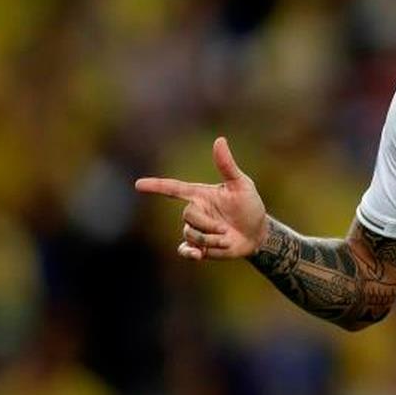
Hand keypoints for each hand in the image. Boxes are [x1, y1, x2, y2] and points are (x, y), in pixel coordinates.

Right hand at [135, 137, 266, 260]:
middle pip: (188, 216)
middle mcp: (195, 211)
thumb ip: (227, 165)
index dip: (156, 186)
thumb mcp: (241, 184)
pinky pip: (185, 250)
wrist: (257, 233)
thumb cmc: (249, 205)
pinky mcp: (199, 247)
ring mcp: (196, 230)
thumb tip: (219, 140)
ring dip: (211, 238)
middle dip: (209, 224)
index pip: (173, 189)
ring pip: (190, 234)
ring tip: (226, 238)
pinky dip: (189, 253)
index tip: (138, 185)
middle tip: (226, 228)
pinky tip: (198, 255)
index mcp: (200, 195)